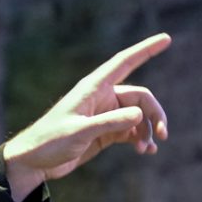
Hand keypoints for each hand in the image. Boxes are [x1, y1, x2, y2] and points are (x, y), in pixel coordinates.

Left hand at [1, 34, 171, 199]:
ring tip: (148, 150)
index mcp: (94, 88)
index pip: (125, 62)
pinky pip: (130, 131)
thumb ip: (109, 123)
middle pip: (140, 97)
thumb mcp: (80, 131)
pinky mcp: (105, 132)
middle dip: (154, 114)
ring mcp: (105, 115)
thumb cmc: (50, 141)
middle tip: (164, 135)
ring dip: (147, 131)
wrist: (34, 162)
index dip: (146, 49)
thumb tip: (140, 116)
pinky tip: (145, 151)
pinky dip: (140, 139)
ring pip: (138, 116)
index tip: (167, 39)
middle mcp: (102, 97)